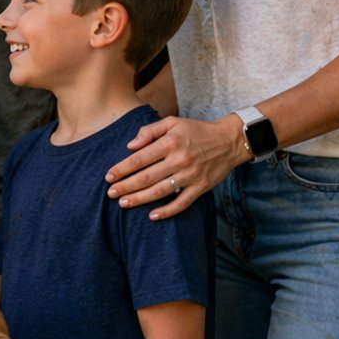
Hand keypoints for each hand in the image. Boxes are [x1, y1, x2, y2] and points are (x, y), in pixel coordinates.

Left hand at [104, 115, 247, 219]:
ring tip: (123, 204)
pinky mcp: (201, 187)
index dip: (122, 169)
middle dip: (126, 186)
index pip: (139, 159)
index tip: (108, 176)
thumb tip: (130, 146)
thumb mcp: (172, 122)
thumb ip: (149, 131)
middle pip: (146, 177)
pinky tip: (152, 216)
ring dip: (140, 199)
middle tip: (110, 193)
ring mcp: (191, 175)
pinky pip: (182, 203)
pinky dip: (167, 211)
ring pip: (160, 191)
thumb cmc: (196, 130)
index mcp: (170, 143)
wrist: (229, 141)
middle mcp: (179, 160)